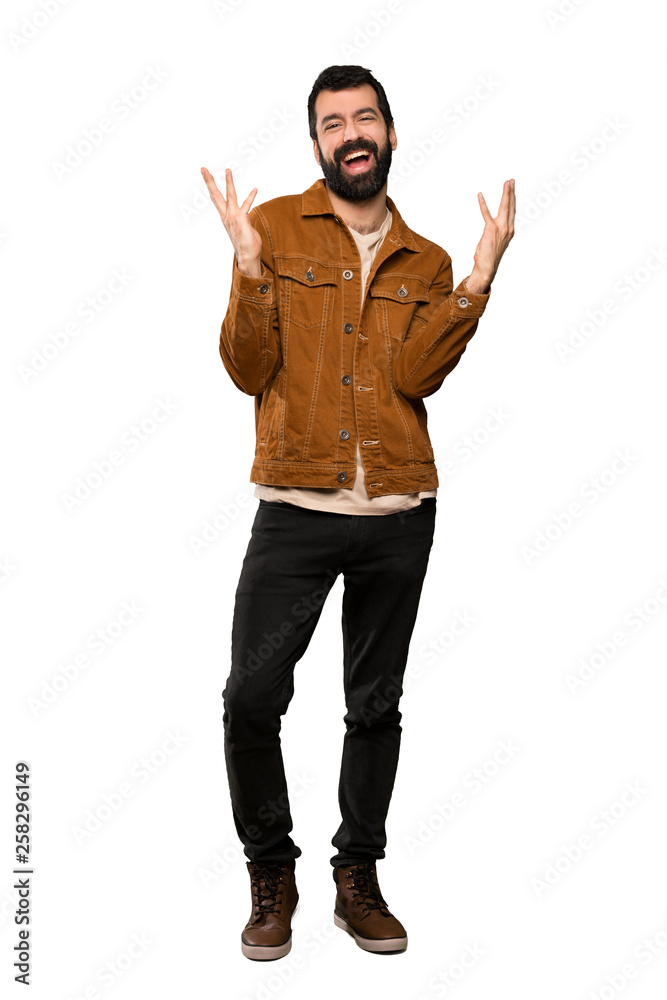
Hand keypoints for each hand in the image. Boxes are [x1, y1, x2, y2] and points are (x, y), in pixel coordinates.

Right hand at [200, 166, 261, 266]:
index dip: (210, 185)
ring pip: (230, 196)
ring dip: (229, 182)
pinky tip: (255, 189)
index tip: (205, 173)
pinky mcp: (242, 219)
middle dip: (209, 181)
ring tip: (228, 170)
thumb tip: (246, 217)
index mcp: (225, 217)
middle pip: (215, 195)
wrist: (247, 256)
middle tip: (203, 169)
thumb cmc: (246, 243)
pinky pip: (246, 205)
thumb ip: (242, 219)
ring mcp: (233, 217)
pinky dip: (251, 197)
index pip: (215, 198)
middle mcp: (226, 216)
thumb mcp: (242, 228)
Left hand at [466, 178, 514, 292]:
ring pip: (504, 207)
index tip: (512, 189)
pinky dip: (483, 204)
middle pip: (511, 206)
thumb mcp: (496, 242)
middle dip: (511, 192)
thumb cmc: (489, 257)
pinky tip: (480, 196)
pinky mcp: (491, 230)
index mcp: (510, 230)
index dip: (512, 199)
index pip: (512, 211)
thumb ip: (497, 232)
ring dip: (505, 194)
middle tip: (511, 181)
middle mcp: (508, 228)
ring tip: (506, 183)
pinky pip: (486, 214)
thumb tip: (493, 227)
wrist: (487, 268)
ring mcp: (501, 229)